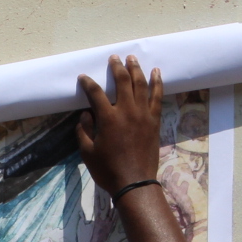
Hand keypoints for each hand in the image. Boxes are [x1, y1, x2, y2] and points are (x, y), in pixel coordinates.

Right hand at [76, 55, 164, 196]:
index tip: (83, 78)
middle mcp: (126, 111)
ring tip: (132, 58)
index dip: (88, 83)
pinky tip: (156, 72)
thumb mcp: (87, 153)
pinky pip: (157, 96)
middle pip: (122, 81)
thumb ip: (84, 131)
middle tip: (113, 58)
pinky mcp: (154, 120)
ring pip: (141, 84)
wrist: (134, 182)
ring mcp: (143, 114)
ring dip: (136, 68)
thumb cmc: (108, 170)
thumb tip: (86, 114)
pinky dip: (157, 82)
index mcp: (108, 119)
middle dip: (116, 67)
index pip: (95, 93)